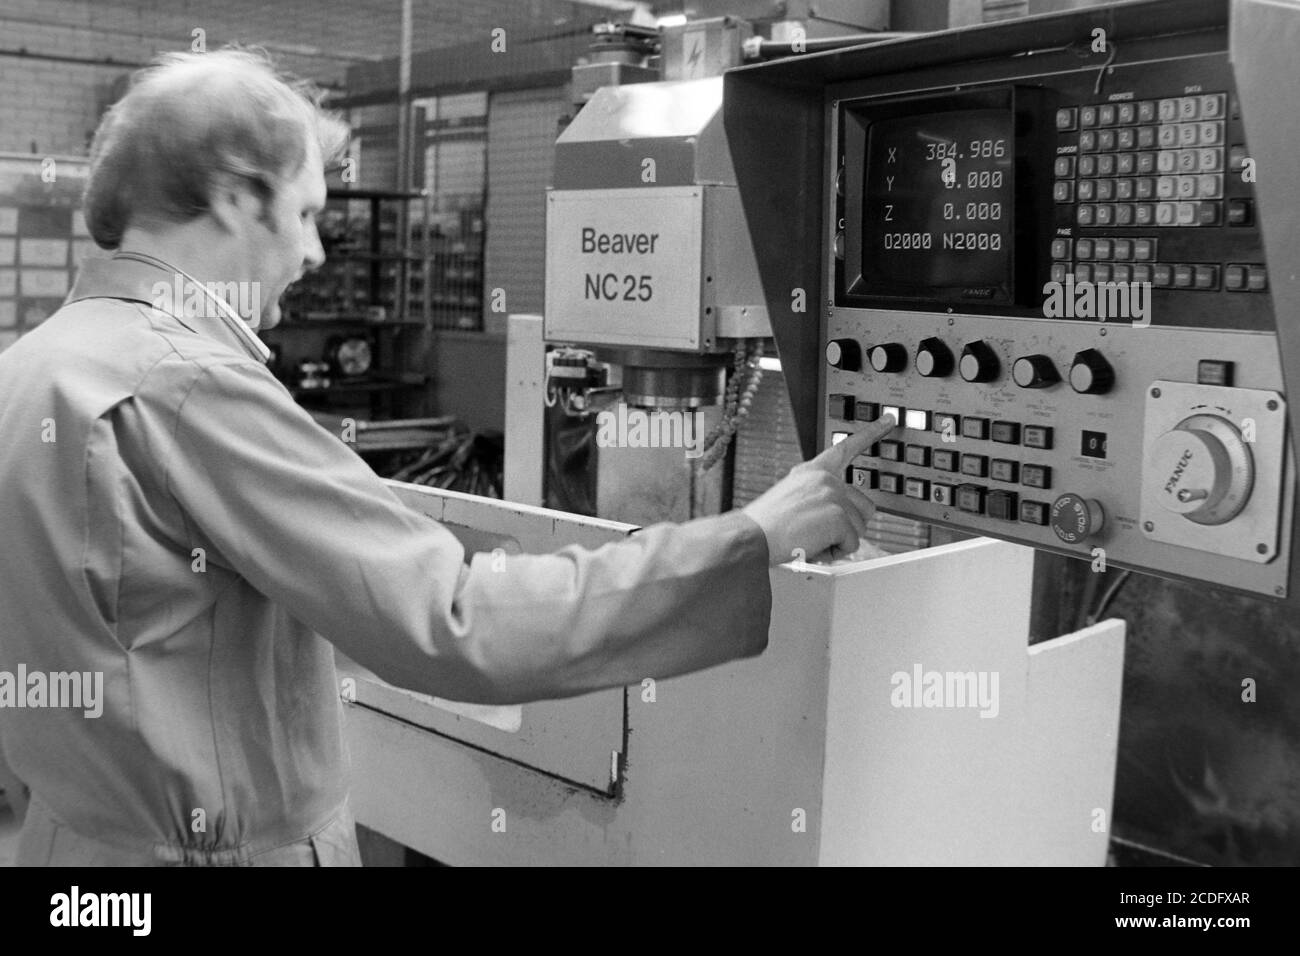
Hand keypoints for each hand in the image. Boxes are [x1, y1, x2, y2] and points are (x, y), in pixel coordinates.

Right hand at [741, 414, 896, 564]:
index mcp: (812, 471)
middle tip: (818, 532)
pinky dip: (834, 552)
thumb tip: (843, 516)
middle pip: (864, 507)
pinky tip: (812, 545)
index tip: (889, 420)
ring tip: (809, 538)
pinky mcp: (838, 516)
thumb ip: (819, 498)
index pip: (846, 448)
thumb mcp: (792, 499)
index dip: (871, 433)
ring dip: (839, 541)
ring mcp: (833, 495)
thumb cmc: (766, 526)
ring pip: (859, 528)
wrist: (750, 537)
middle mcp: (825, 478)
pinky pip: (851, 544)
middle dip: (849, 526)